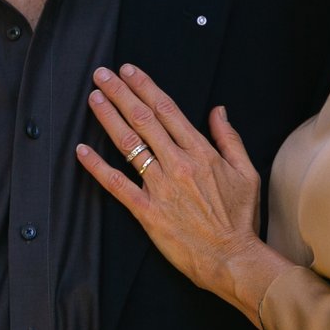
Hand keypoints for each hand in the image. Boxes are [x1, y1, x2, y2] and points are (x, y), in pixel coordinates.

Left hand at [75, 64, 289, 324]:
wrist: (233, 259)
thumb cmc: (240, 219)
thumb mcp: (246, 172)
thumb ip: (230, 138)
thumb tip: (218, 110)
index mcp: (201, 152)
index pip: (167, 109)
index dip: (145, 86)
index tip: (128, 70)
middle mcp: (178, 164)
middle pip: (143, 120)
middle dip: (120, 93)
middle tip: (101, 74)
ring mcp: (161, 187)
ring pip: (129, 144)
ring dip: (108, 118)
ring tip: (93, 98)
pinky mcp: (147, 211)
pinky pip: (117, 185)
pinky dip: (98, 167)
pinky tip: (82, 150)